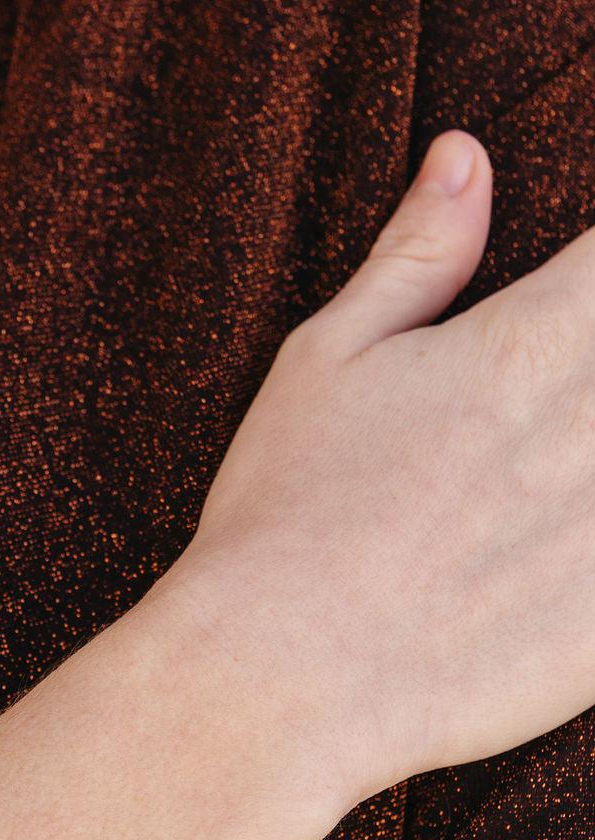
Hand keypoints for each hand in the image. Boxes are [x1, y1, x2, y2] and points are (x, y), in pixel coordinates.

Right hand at [175, 129, 594, 803]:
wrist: (282, 675)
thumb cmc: (285, 516)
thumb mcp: (325, 362)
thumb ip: (414, 257)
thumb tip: (464, 157)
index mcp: (532, 344)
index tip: (563, 325)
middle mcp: (593, 424)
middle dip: (589, 380)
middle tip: (535, 426)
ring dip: (594, 460)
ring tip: (547, 490)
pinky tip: (561, 557)